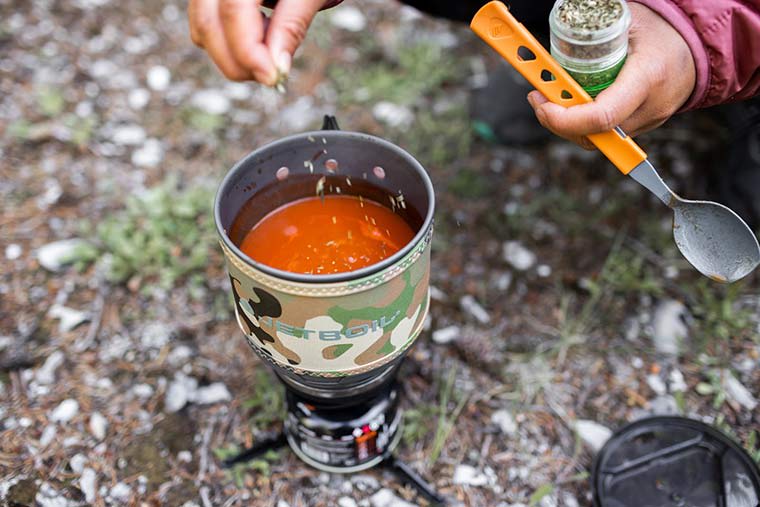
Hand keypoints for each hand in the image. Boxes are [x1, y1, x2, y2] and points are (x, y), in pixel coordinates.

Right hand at [188, 0, 325, 84]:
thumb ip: (291, 27)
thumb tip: (277, 70)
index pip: (233, 11)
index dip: (249, 52)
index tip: (273, 79)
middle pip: (208, 24)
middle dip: (238, 61)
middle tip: (272, 76)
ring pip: (202, 28)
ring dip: (234, 54)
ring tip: (271, 47)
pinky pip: (205, 22)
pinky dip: (229, 40)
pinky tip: (260, 31)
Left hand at [526, 3, 695, 148]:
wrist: (699, 49)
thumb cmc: (662, 30)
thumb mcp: (628, 21)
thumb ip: (592, 31)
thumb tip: (557, 28)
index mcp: (647, 79)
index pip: (602, 116)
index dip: (565, 119)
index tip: (542, 102)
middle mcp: (649, 107)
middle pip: (593, 135)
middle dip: (557, 122)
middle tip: (538, 97)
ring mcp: (646, 122)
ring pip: (596, 140)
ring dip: (566, 124)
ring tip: (550, 99)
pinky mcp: (641, 127)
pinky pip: (604, 135)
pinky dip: (582, 124)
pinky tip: (570, 104)